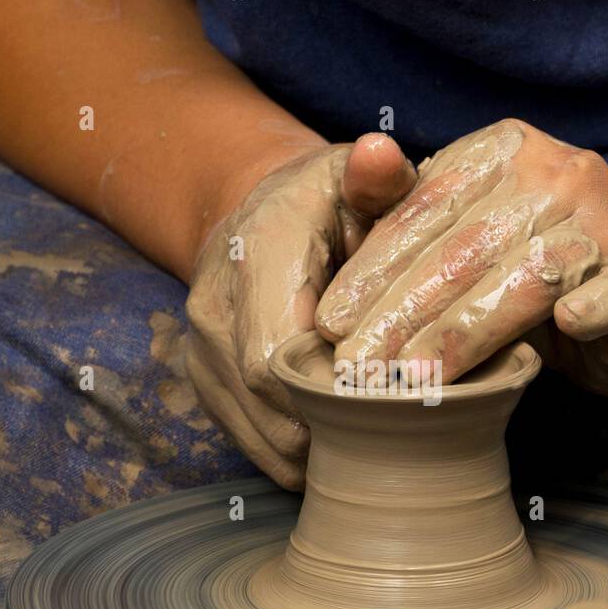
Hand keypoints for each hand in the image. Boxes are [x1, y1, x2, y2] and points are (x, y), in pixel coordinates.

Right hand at [187, 134, 415, 488]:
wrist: (257, 214)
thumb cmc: (328, 201)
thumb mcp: (357, 177)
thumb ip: (379, 176)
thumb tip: (381, 155)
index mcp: (254, 253)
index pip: (281, 353)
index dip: (341, 389)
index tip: (398, 393)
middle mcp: (214, 309)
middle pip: (274, 405)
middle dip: (341, 426)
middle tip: (404, 426)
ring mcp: (202, 354)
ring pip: (266, 438)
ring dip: (324, 448)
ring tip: (380, 433)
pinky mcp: (208, 387)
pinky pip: (256, 446)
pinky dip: (304, 453)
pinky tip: (345, 435)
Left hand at [315, 119, 607, 400]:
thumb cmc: (532, 270)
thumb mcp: (463, 237)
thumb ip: (404, 216)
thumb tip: (353, 183)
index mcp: (503, 150)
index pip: (424, 209)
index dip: (371, 270)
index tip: (327, 325)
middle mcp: (558, 173)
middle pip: (464, 247)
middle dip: (401, 314)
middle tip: (356, 369)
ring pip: (526, 276)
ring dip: (465, 333)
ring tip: (414, 382)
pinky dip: (598, 304)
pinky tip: (569, 326)